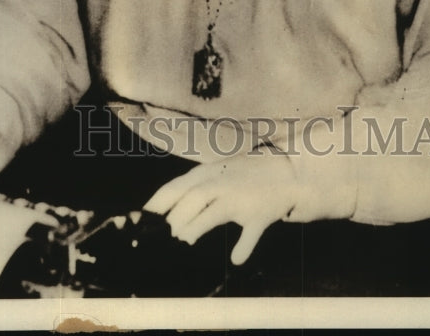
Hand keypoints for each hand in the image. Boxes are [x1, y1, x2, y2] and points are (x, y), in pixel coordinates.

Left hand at [143, 148, 298, 265]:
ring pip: (214, 211)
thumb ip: (193, 189)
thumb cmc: (243, 174)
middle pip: (192, 198)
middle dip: (175, 217)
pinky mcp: (260, 213)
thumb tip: (166, 212)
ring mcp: (241, 198)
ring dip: (197, 226)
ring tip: (184, 240)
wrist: (287, 172)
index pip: (175, 187)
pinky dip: (244, 245)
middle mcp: (222, 183)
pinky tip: (236, 258)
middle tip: (163, 236)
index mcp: (208, 173)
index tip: (141, 220)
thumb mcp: (216, 172)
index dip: (157, 203)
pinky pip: (250, 231)